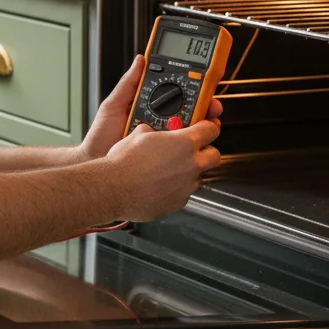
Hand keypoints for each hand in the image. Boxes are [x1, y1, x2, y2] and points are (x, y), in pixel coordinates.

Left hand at [79, 54, 222, 160]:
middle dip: (206, 109)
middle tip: (211, 107)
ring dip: (202, 130)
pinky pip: (182, 155)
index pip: (177, 96)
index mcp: (151, 109)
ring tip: (206, 124)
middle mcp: (160, 125)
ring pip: (190, 135)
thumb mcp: (113, 105)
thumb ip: (128, 83)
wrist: (96, 163)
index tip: (205, 84)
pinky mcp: (163, 159)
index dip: (194, 90)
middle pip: (191, 115)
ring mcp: (163, 143)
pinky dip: (191, 151)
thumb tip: (140, 60)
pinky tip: (192, 145)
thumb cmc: (101, 137)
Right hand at [104, 118, 220, 221]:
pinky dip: (176, 187)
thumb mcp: (139, 134)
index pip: (211, 129)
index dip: (209, 126)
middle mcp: (191, 164)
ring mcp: (187, 185)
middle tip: (193, 149)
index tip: (207, 126)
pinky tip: (159, 184)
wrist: (113, 188)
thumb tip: (153, 133)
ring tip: (168, 169)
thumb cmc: (124, 162)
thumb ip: (155, 132)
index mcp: (184, 142)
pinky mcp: (179, 202)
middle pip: (214, 155)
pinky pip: (184, 192)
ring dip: (188, 171)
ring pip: (198, 176)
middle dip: (206, 151)